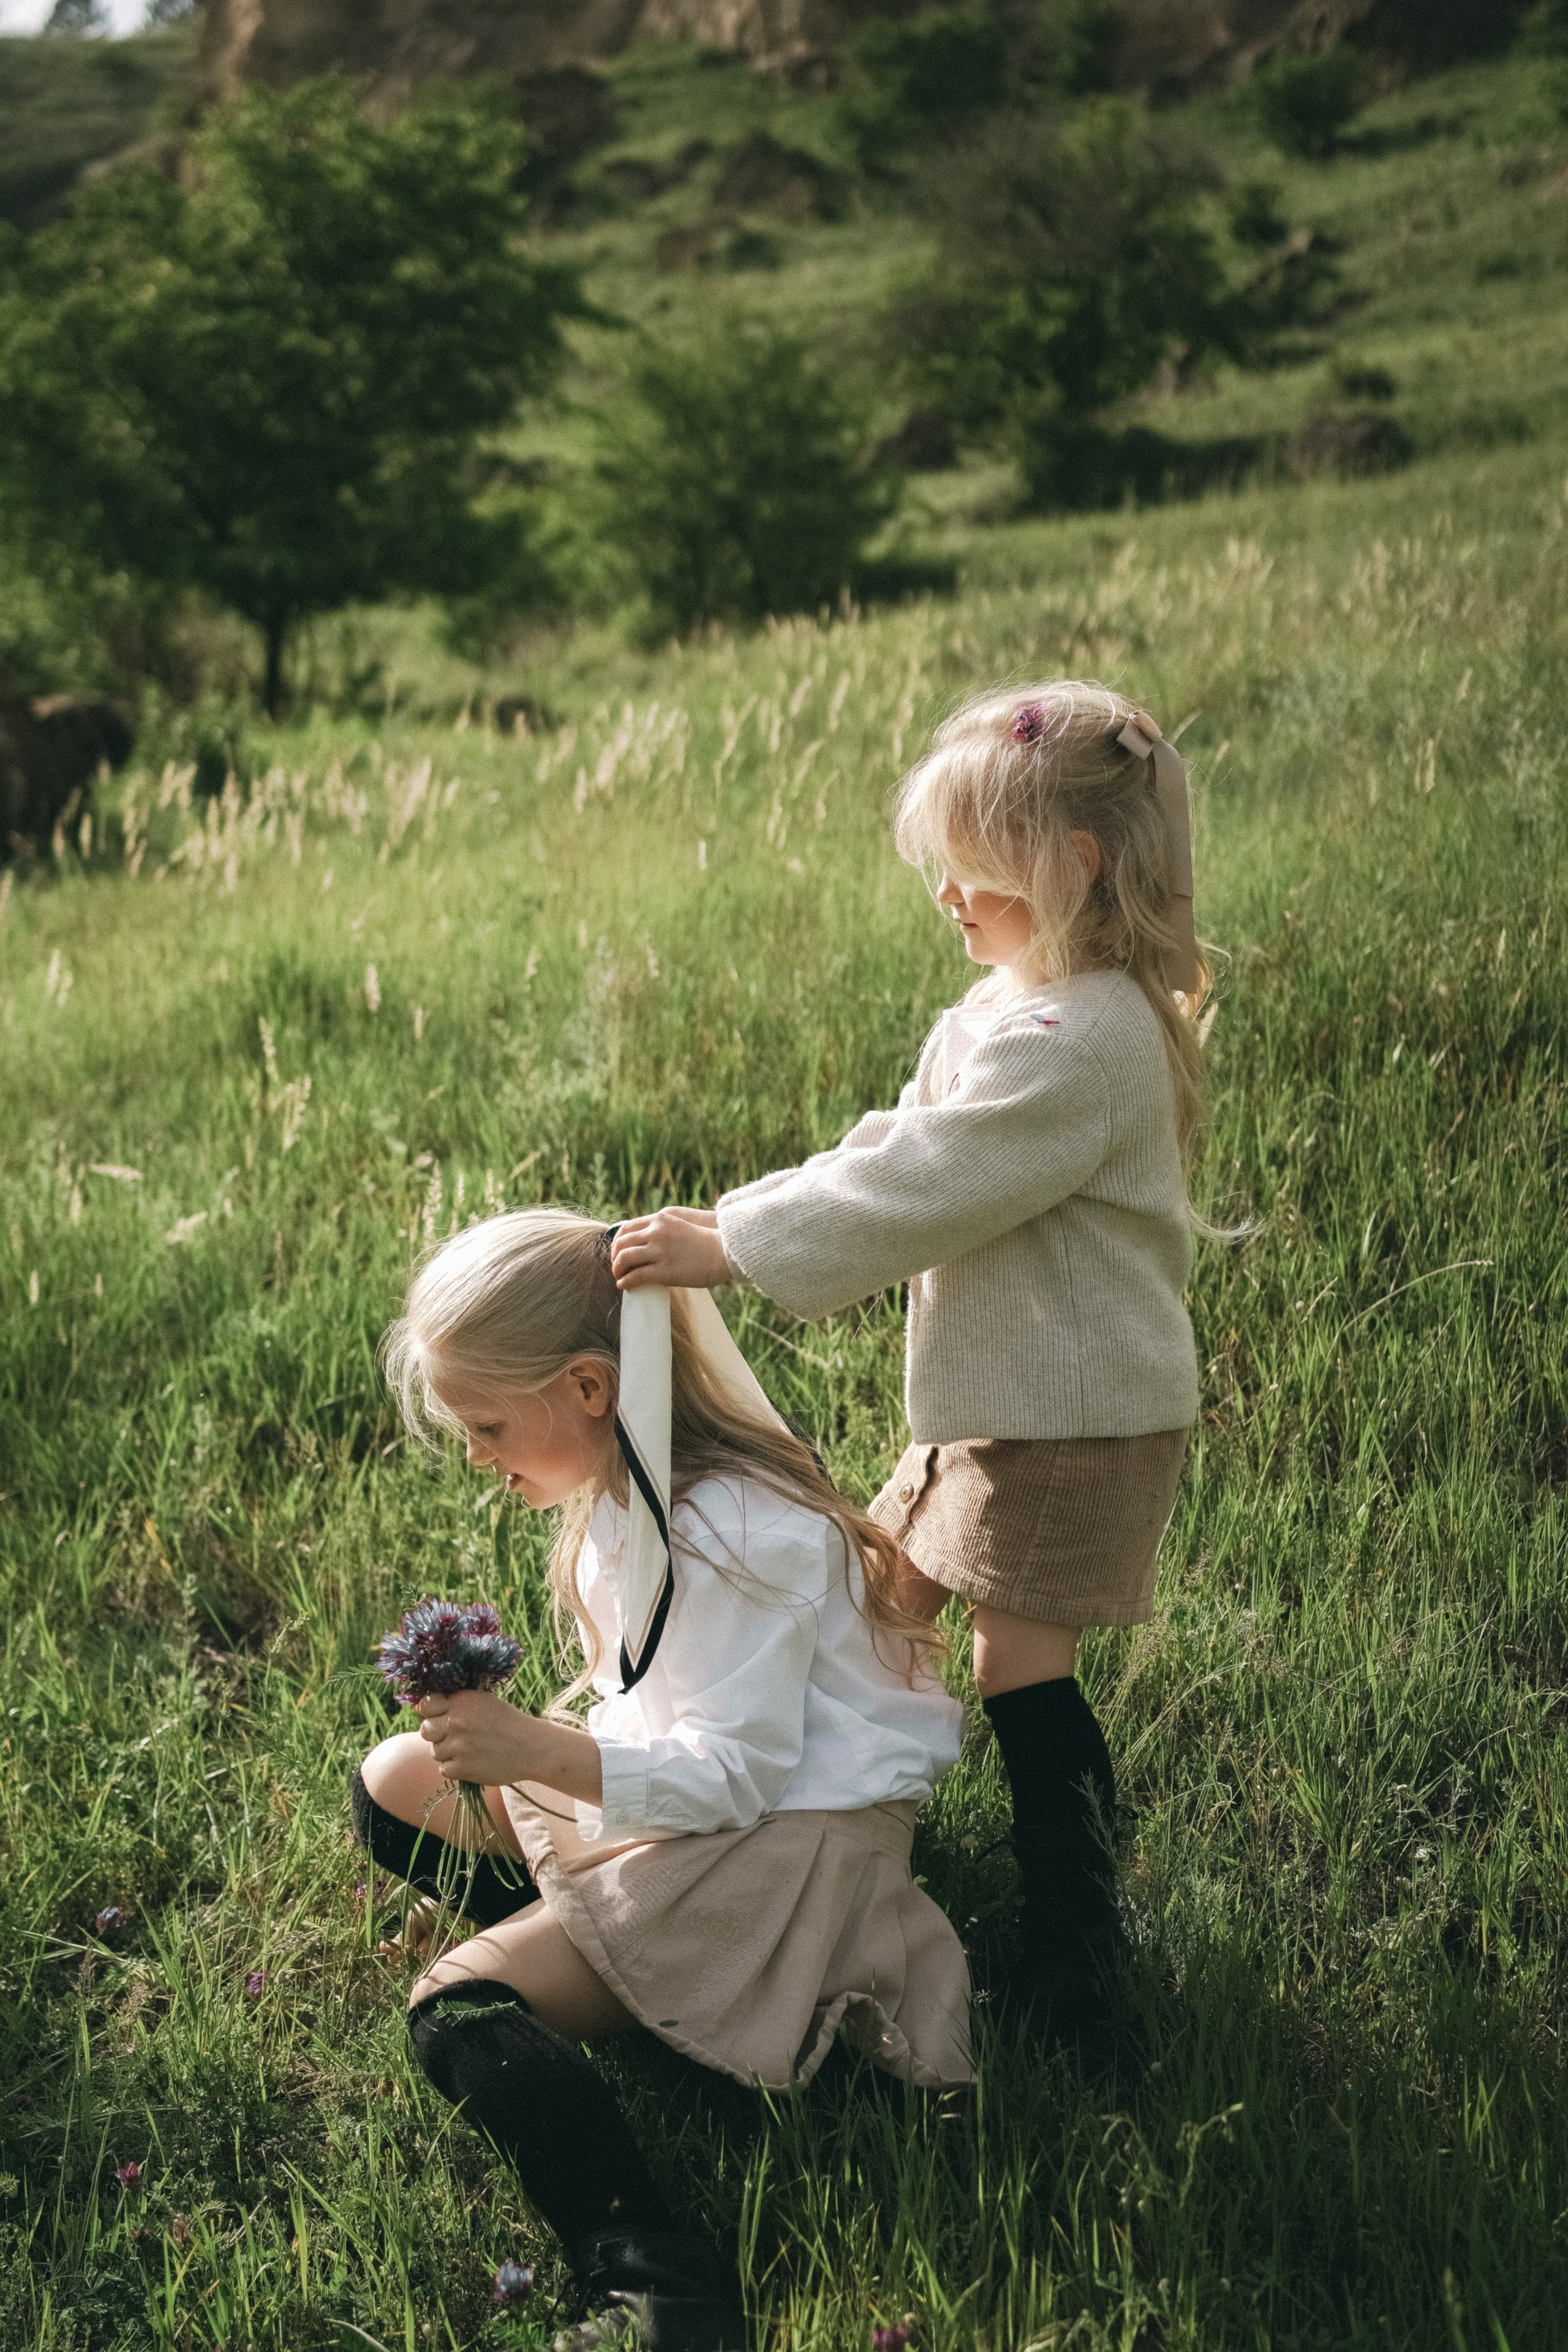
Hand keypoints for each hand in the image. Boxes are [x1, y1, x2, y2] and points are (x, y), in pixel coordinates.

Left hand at [417, 1689, 535, 1787]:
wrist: (532, 1748)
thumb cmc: (509, 1722)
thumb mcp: (484, 1701)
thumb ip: (459, 1703)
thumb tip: (429, 1706)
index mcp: (462, 1701)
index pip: (426, 1704)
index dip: (429, 1711)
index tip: (437, 1716)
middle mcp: (457, 1721)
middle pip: (426, 1729)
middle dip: (436, 1733)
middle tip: (453, 1736)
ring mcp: (459, 1746)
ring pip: (435, 1751)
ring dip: (448, 1752)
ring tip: (468, 1750)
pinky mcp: (462, 1768)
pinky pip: (444, 1769)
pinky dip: (455, 1768)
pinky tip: (471, 1762)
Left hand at [612, 1206, 730, 1291]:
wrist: (724, 1252)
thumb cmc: (705, 1242)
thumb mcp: (680, 1226)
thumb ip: (662, 1230)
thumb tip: (647, 1243)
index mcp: (659, 1219)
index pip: (626, 1228)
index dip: (617, 1242)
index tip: (618, 1252)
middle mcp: (656, 1233)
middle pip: (621, 1243)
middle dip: (615, 1257)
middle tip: (617, 1267)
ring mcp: (659, 1251)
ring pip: (624, 1259)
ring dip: (617, 1269)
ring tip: (620, 1277)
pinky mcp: (664, 1270)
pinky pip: (636, 1276)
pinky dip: (626, 1282)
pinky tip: (625, 1286)